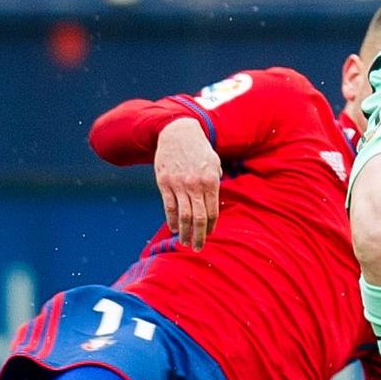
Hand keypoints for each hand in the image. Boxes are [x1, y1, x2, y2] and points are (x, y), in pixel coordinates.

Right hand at [153, 118, 220, 250]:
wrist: (177, 132)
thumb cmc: (198, 148)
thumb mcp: (214, 162)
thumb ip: (216, 181)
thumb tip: (215, 200)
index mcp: (211, 181)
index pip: (212, 211)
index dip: (211, 226)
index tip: (209, 234)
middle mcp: (195, 184)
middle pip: (198, 218)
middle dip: (199, 236)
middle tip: (198, 248)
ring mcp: (179, 184)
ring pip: (183, 215)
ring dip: (184, 232)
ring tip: (184, 243)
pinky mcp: (164, 183)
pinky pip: (168, 206)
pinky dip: (172, 220)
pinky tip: (174, 228)